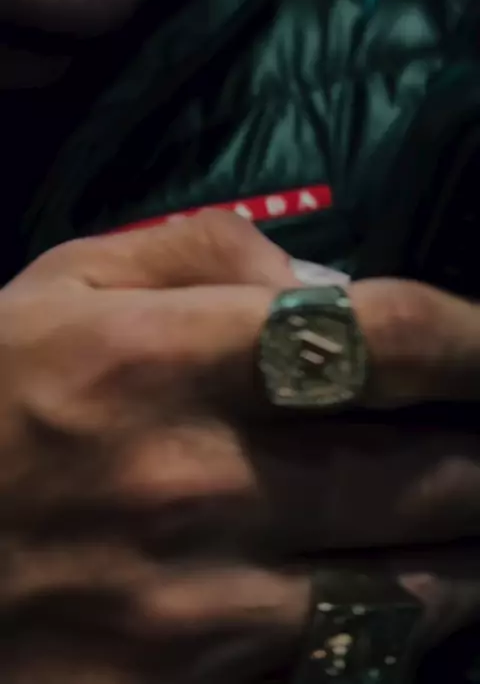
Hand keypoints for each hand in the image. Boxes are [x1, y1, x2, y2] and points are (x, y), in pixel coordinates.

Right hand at [1, 212, 479, 681]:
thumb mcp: (69, 278)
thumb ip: (205, 251)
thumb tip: (326, 281)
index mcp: (171, 359)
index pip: (381, 337)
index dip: (474, 337)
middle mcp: (201, 483)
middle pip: (418, 474)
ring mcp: (197, 605)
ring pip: (402, 592)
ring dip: (463, 553)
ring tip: (472, 523)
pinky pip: (335, 664)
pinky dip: (391, 629)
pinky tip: (400, 598)